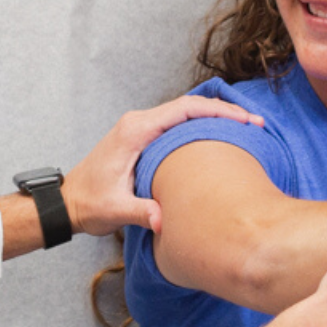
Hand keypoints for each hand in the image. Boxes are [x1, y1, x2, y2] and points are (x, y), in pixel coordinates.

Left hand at [63, 95, 261, 235]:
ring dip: (215, 118)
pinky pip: (178, 124)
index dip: (218, 112)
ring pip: (186, 113)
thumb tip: (163, 220)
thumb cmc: (89, 203)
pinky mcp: (144, 137)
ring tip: (247, 129)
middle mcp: (139, 122)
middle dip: (225, 112)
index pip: (184, 110)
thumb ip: (141, 212)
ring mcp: (141, 128)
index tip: (245, 121)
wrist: (69, 202)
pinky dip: (202, 127)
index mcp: (135, 130)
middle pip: (190, 106)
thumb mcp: (115, 210)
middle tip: (256, 125)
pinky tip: (221, 139)